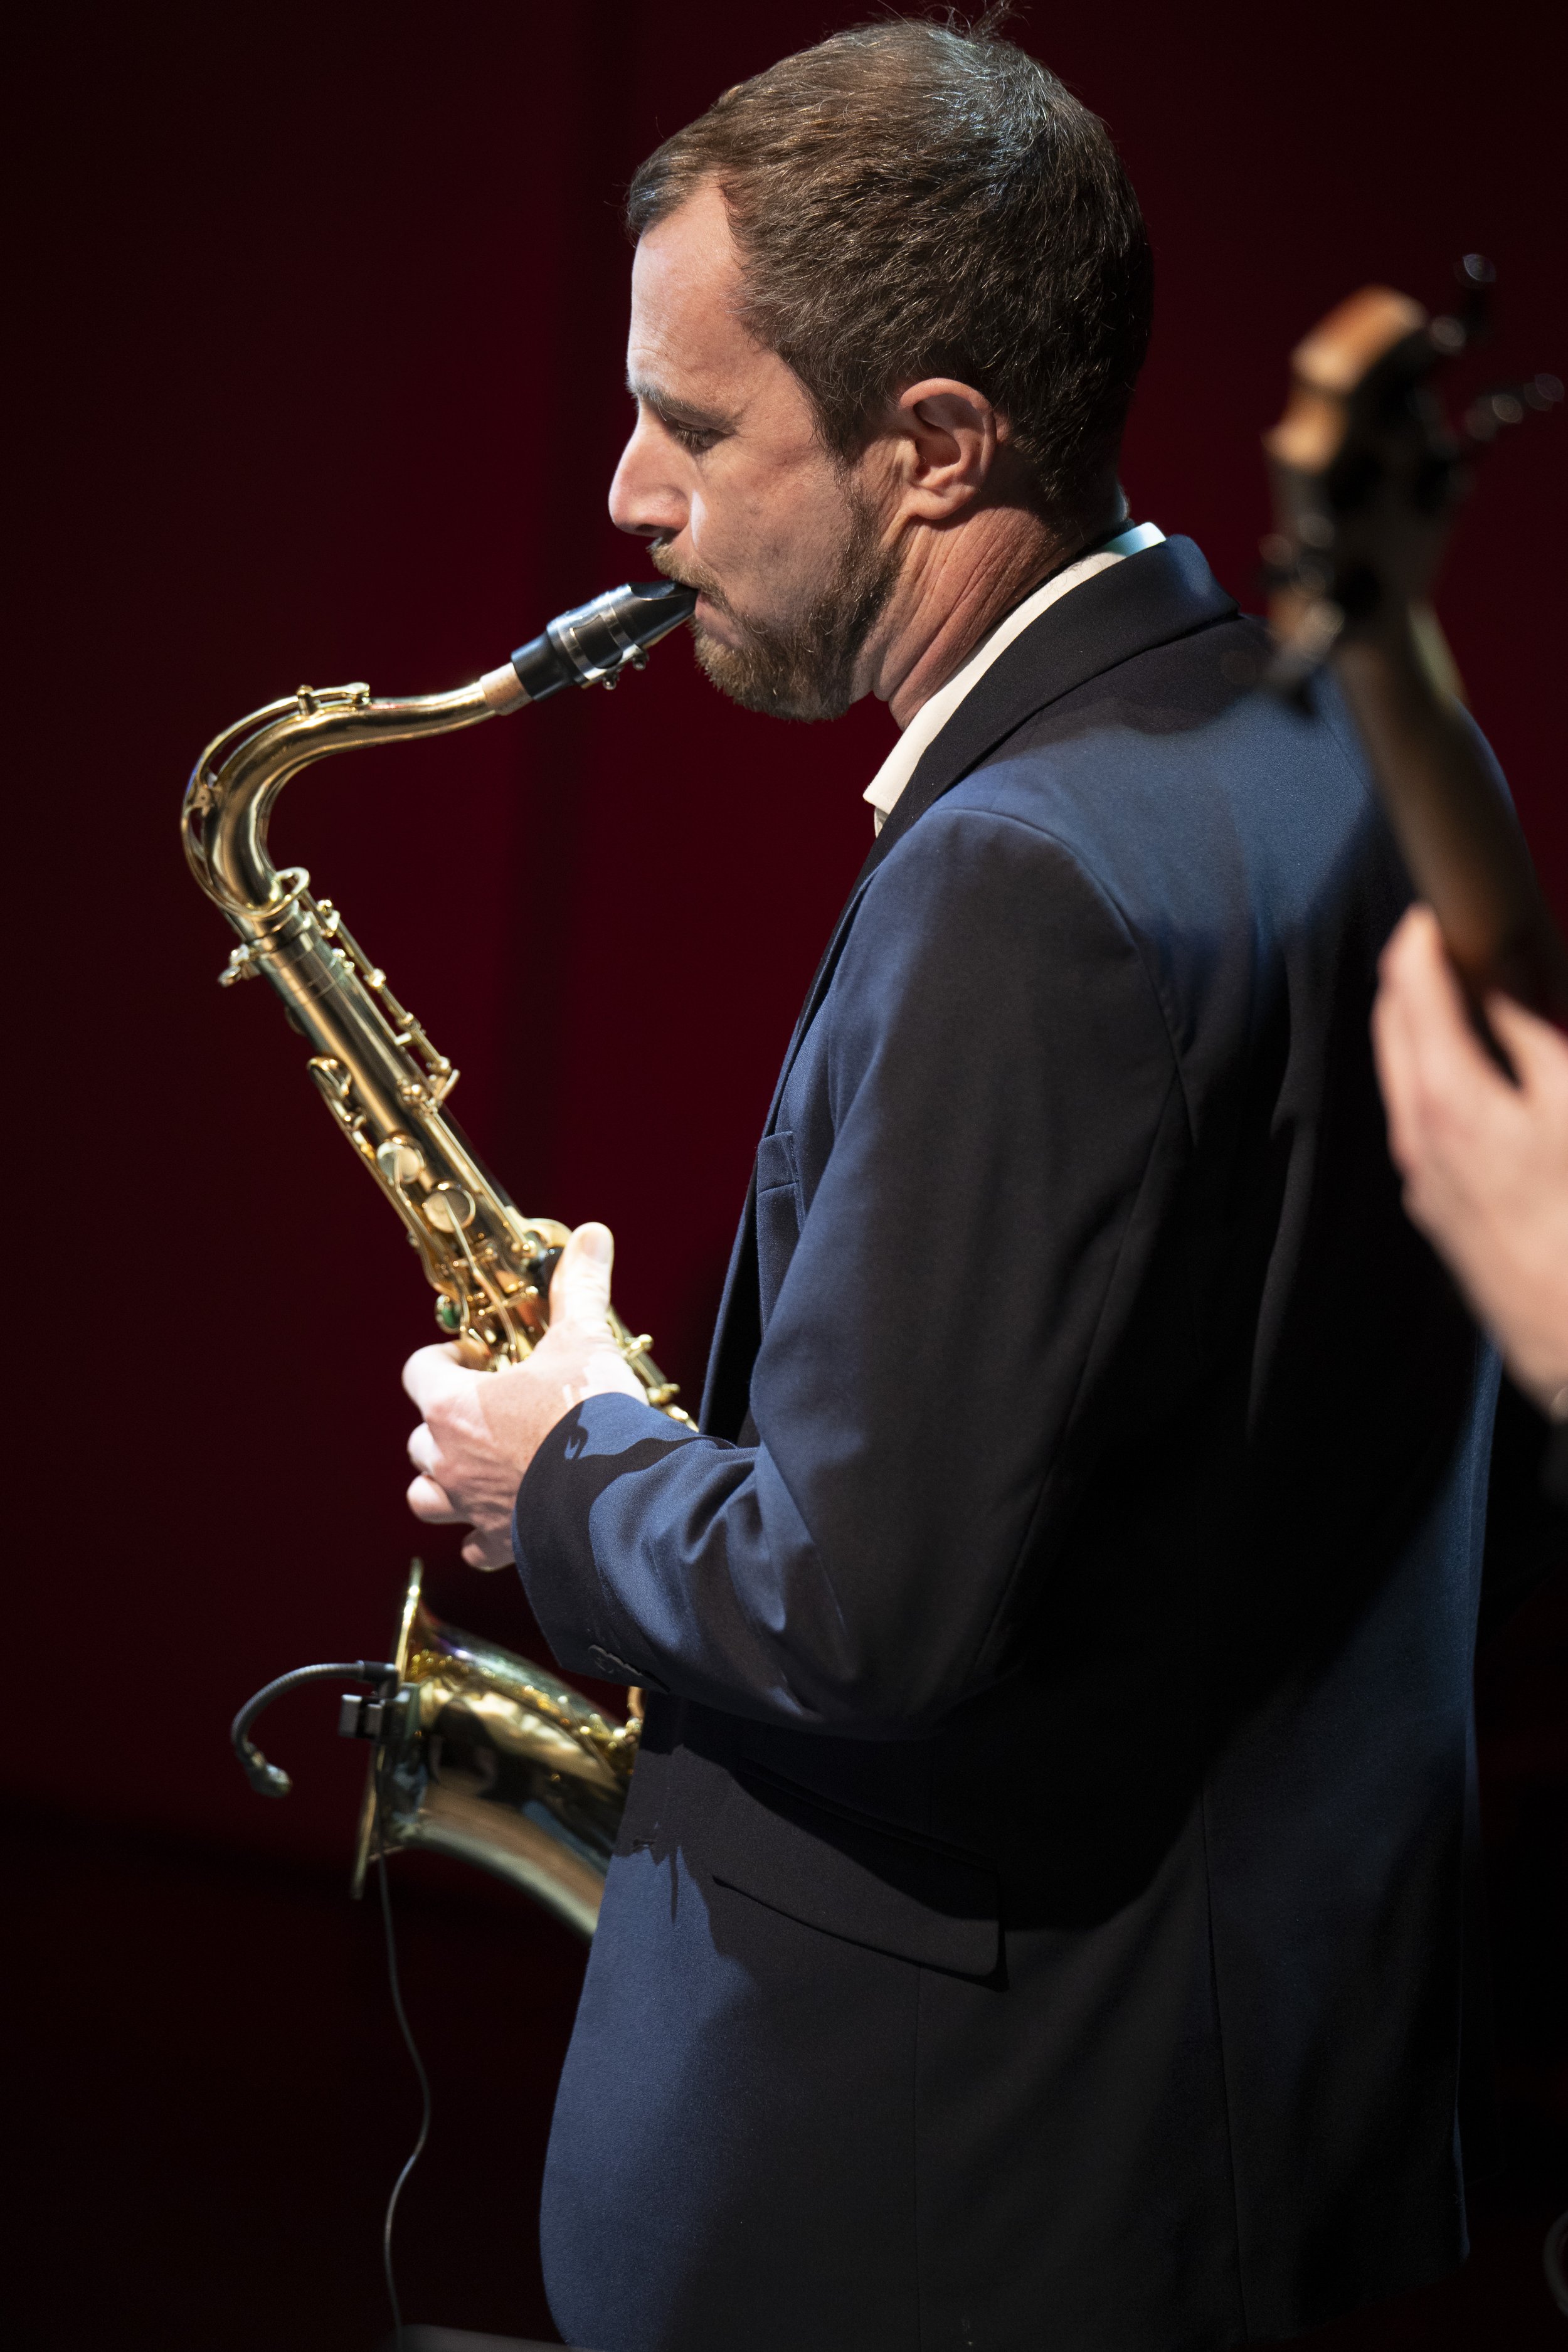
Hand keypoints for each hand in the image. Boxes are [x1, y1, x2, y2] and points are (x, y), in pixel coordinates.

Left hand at [403, 1221, 644, 1567]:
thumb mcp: (585, 1341)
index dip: (441, 1360)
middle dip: (443, 1423)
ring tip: (476, 1468)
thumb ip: (580, 1288)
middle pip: (419, 1438)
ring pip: (427, 1497)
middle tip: (486, 1409)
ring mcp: (472, 1505)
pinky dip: (482, 1536)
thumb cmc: (588, 1416)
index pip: (418, 1372)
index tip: (474, 1356)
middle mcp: (450, 1460)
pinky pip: (475, 1546)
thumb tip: (591, 1235)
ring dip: (443, 1483)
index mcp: (455, 1407)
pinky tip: (507, 1521)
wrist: (615, 1497)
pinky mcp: (503, 1542)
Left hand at [1373, 904, 1567, 1416]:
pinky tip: (1475, 1074)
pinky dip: (1437, 1078)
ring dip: (1424, 1028)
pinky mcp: (1440, 1212)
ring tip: (1467, 996)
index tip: (1447, 903)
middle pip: (1394, 1028)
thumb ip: (1531, 1027)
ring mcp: (1423, 1180)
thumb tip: (1506, 961)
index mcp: (1445, 1099)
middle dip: (1415, 976)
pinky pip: (1422, 1122)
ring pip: (1404, 1078)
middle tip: (1454, 938)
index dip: (1425, 935)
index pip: (1410, 987)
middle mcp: (1416, 1138)